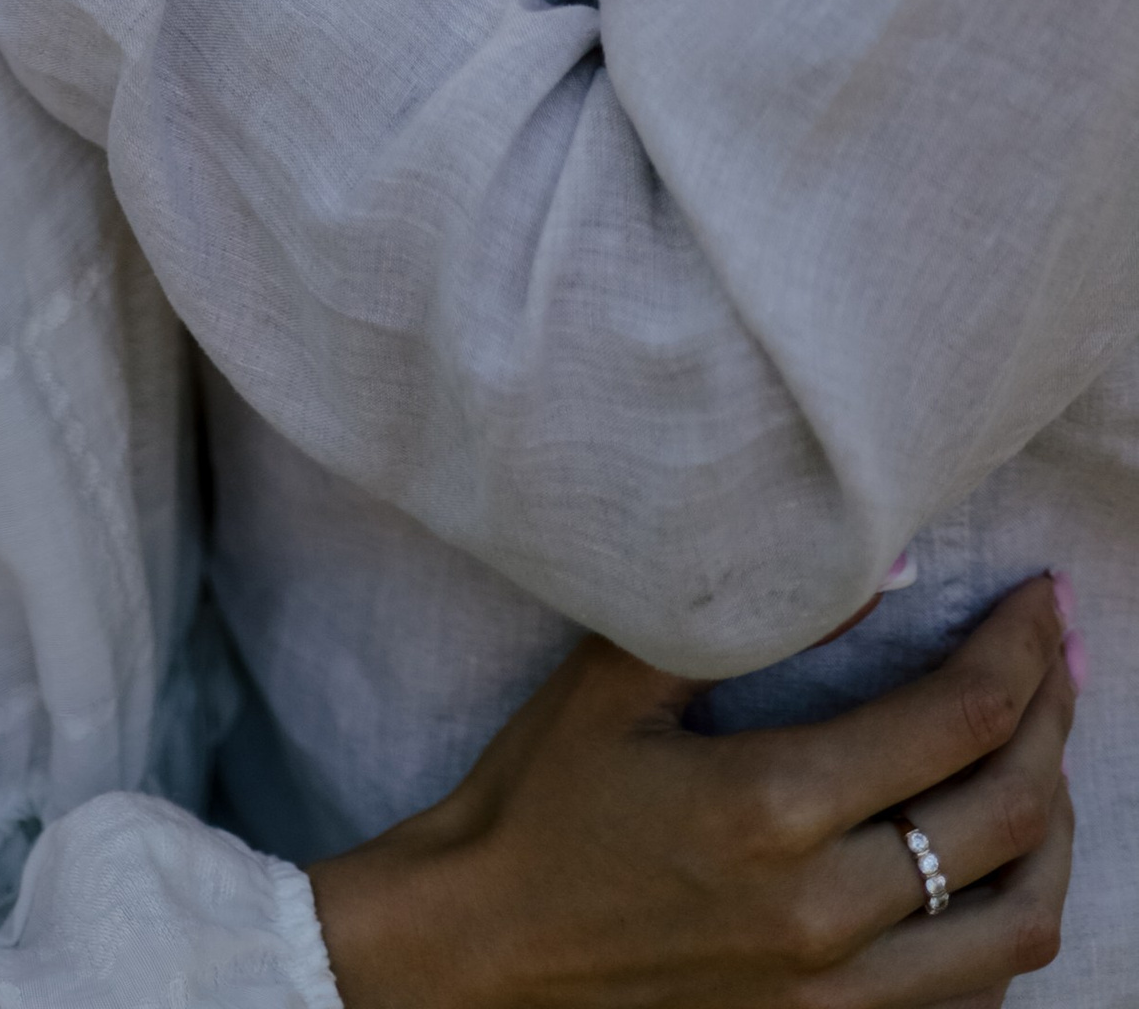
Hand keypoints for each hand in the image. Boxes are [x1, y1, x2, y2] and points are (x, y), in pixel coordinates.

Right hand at [310, 571, 1073, 1008]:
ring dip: (1054, 832)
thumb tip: (879, 568)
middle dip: (1053, 716)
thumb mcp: (617, 682)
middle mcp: (823, 911)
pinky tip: (991, 865)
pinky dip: (1008, 924)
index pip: (957, 718)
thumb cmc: (537, 801)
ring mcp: (834, 994)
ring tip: (1042, 760)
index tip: (1036, 599)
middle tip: (1052, 655)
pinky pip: (975, 995)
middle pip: (1011, 814)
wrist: (478, 952)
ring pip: (1020, 923)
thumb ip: (749, 620)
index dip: (1019, 649)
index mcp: (769, 805)